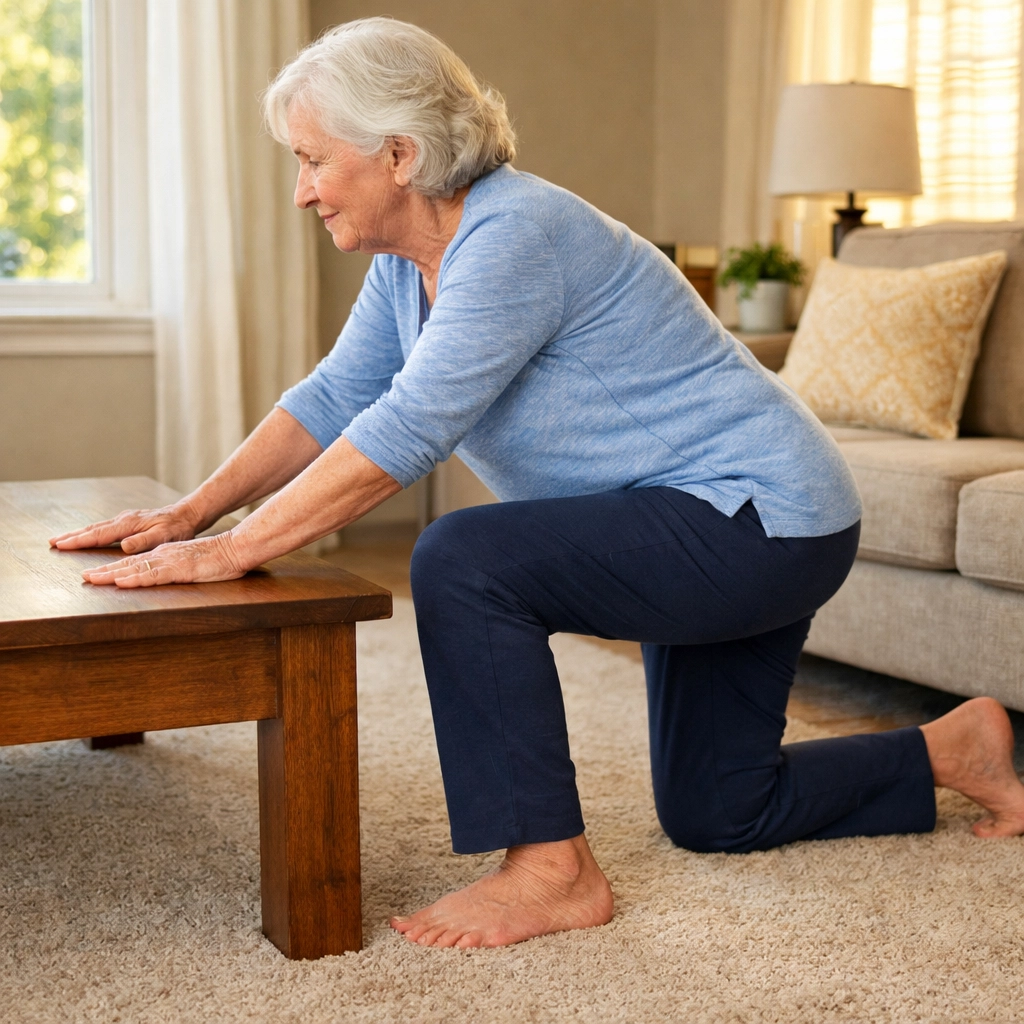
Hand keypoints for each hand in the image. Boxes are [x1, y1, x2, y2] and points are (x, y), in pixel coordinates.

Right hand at [49, 502, 202, 553]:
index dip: (79, 541)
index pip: (99, 535)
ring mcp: (126, 519)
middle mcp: (124, 520)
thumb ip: (145, 541)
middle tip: (51, 542)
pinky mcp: (129, 521)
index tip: (61, 545)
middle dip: (71, 536)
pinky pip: (105, 528)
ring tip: (62, 540)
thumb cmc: (177, 528)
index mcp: (129, 525)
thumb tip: (124, 546)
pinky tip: (86, 536)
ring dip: (78, 534)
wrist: (187, 514)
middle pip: (93, 529)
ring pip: (97, 527)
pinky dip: (91, 532)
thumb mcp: (164, 536)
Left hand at [80, 532, 247, 587]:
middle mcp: (162, 556)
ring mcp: (169, 562)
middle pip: (128, 564)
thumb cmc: (218, 558)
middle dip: (104, 571)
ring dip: (112, 575)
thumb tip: (162, 575)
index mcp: (164, 555)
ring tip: (93, 579)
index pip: (134, 562)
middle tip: (84, 577)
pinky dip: (135, 579)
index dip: (113, 569)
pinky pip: (153, 575)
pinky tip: (122, 582)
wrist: (235, 548)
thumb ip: (176, 568)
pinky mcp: (179, 570)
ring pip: (135, 569)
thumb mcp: (191, 564)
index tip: (95, 574)